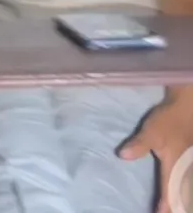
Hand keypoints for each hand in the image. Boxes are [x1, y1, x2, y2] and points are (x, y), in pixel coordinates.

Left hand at [118, 89, 192, 212]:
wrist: (188, 106)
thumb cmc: (169, 120)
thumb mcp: (151, 131)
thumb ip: (139, 144)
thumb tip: (123, 155)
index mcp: (176, 166)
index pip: (170, 190)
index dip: (166, 204)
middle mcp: (186, 169)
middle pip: (184, 194)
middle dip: (178, 206)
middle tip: (167, 212)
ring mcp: (190, 165)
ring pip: (189, 189)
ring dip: (183, 199)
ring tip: (177, 208)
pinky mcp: (190, 161)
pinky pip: (189, 182)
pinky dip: (185, 191)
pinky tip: (183, 194)